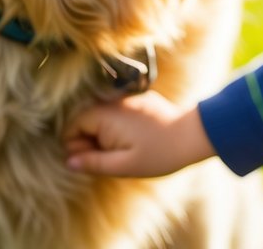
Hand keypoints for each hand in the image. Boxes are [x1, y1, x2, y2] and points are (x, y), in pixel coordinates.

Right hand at [63, 91, 214, 176]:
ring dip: (103, 134)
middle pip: (84, 119)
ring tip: (122, 150)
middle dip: (89, 140)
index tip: (93, 161)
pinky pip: (116, 112)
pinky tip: (133, 139)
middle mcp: (113, 101)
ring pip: (101, 116)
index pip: (71, 126)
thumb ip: (93, 163)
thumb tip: (69, 162)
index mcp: (106, 115)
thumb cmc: (159, 154)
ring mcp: (127, 98)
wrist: (193, 135)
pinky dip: (117, 126)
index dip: (76, 146)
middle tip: (109, 158)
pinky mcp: (139, 99)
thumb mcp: (124, 165)